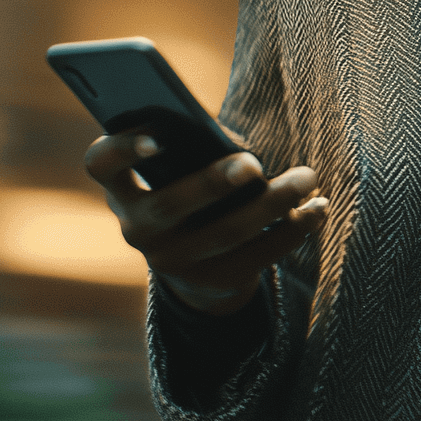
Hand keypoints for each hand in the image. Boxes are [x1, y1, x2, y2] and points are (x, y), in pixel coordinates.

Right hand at [82, 135, 326, 315]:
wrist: (201, 262)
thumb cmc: (195, 188)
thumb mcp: (185, 168)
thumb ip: (197, 149)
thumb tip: (238, 146)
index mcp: (123, 187)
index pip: (101, 164)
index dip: (120, 150)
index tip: (154, 137)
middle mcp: (138, 230)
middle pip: (171, 205)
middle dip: (212, 183)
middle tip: (252, 162)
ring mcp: (173, 263)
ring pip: (225, 233)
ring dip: (272, 203)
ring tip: (307, 177)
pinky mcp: (213, 284)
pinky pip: (258, 256)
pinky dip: (294, 229)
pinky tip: (319, 208)